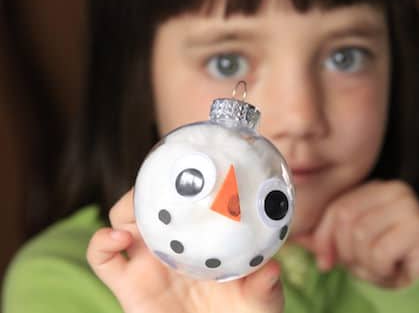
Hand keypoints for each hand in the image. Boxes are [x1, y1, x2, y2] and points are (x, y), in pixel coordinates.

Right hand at [87, 189, 283, 312]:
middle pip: (153, 199)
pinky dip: (101, 241)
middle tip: (169, 181)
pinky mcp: (128, 285)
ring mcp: (148, 262)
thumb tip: (271, 268)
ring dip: (128, 204)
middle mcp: (173, 243)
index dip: (189, 178)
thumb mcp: (259, 300)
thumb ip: (264, 286)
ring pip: (123, 218)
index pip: (190, 198)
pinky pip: (101, 257)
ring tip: (143, 208)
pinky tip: (120, 238)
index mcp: (204, 237)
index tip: (200, 165)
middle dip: (155, 183)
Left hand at [293, 180, 418, 288]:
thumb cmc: (386, 257)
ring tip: (379, 265)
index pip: (336, 207)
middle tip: (361, 265)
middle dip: (345, 251)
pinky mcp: (418, 227)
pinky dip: (379, 269)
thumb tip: (291, 235)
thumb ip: (324, 237)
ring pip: (360, 236)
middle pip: (346, 219)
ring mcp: (408, 205)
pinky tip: (393, 268)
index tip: (324, 260)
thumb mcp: (350, 245)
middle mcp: (393, 189)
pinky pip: (379, 251)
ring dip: (364, 262)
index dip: (324, 237)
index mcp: (374, 187)